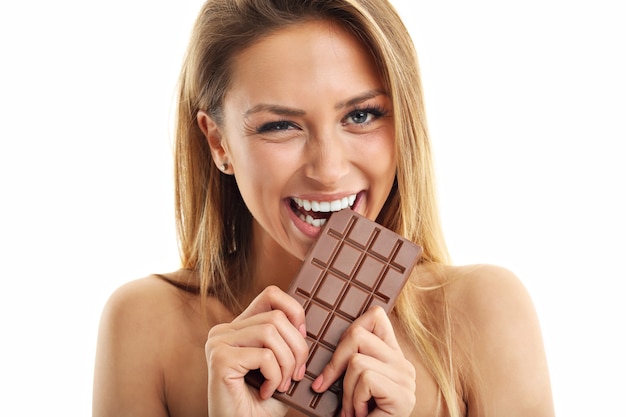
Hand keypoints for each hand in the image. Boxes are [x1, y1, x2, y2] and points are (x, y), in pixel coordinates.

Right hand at [205, 286, 308, 416]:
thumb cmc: (262, 403)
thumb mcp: (280, 365)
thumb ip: (286, 340)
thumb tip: (303, 324)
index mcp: (237, 327)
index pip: (271, 294)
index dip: (294, 311)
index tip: (302, 338)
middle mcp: (223, 330)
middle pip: (276, 317)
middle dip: (297, 348)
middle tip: (296, 375)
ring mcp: (218, 343)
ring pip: (271, 333)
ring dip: (287, 364)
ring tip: (282, 384)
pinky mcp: (220, 359)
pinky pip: (264, 356)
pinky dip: (275, 376)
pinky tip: (267, 391)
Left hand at [311, 306, 415, 416]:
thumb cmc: (354, 416)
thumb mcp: (348, 382)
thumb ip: (348, 357)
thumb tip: (319, 332)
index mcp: (392, 355)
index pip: (376, 316)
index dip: (352, 326)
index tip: (338, 354)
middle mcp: (403, 363)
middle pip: (358, 334)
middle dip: (337, 363)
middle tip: (335, 389)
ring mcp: (406, 378)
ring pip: (357, 360)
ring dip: (346, 390)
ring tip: (352, 408)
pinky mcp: (402, 394)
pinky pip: (365, 378)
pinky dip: (354, 400)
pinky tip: (360, 414)